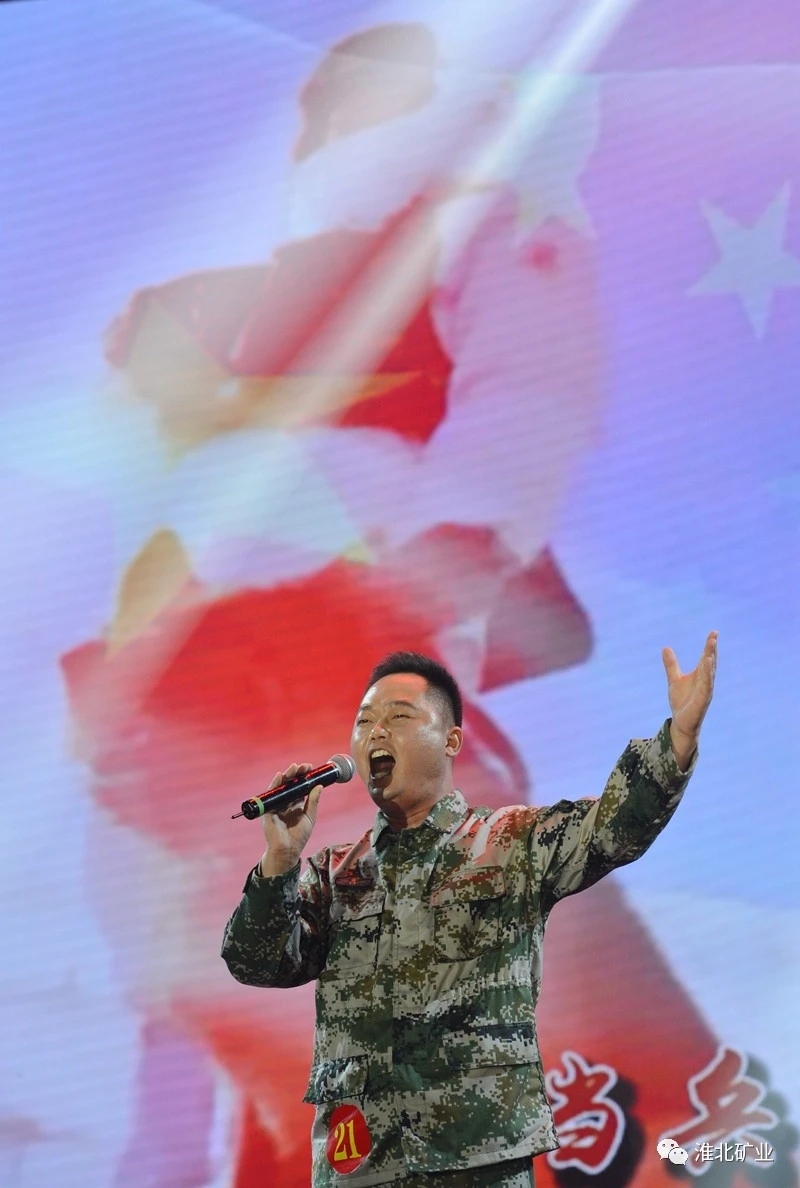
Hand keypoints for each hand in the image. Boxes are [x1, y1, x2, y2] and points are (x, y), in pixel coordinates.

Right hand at [258, 763, 323, 876]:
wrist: (288, 850)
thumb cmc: (299, 836)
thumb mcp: (310, 817)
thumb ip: (313, 802)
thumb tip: (319, 786)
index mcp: (296, 804)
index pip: (299, 786)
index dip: (304, 777)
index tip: (311, 768)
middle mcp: (286, 802)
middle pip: (290, 784)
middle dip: (297, 774)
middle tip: (304, 766)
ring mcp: (277, 805)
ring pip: (281, 787)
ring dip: (287, 776)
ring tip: (294, 768)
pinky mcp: (269, 809)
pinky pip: (270, 794)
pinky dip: (274, 784)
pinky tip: (280, 776)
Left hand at [662, 631, 717, 768]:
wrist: (681, 723)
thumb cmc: (681, 701)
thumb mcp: (674, 679)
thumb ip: (671, 665)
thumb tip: (666, 648)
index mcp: (700, 676)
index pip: (706, 657)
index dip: (710, 646)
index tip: (714, 632)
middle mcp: (706, 682)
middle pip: (710, 663)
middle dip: (712, 650)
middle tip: (714, 636)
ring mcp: (705, 691)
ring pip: (709, 673)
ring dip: (710, 660)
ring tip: (711, 647)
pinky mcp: (702, 701)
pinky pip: (706, 687)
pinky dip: (707, 676)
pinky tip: (707, 666)